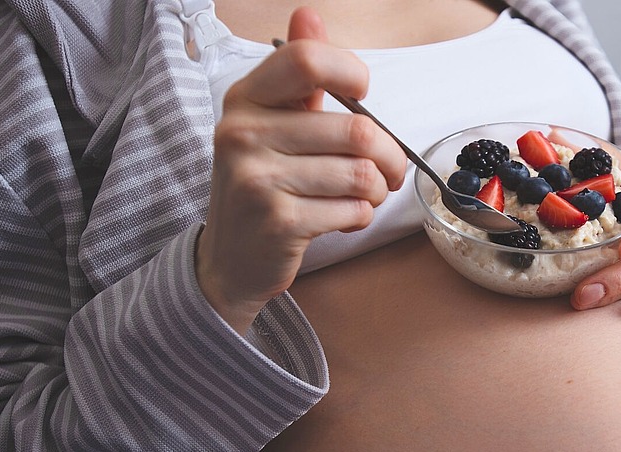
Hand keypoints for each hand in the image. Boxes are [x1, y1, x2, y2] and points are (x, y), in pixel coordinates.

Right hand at [196, 8, 405, 332]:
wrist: (231, 259)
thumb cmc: (264, 185)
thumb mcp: (272, 124)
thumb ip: (297, 75)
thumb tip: (309, 15)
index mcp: (246, 99)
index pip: (306, 60)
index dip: (351, 73)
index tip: (362, 94)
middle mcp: (243, 133)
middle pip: (357, 129)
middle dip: (389, 158)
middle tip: (388, 172)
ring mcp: (256, 178)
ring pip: (361, 174)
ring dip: (376, 192)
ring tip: (362, 197)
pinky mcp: (277, 221)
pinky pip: (352, 210)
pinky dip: (360, 217)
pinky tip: (342, 219)